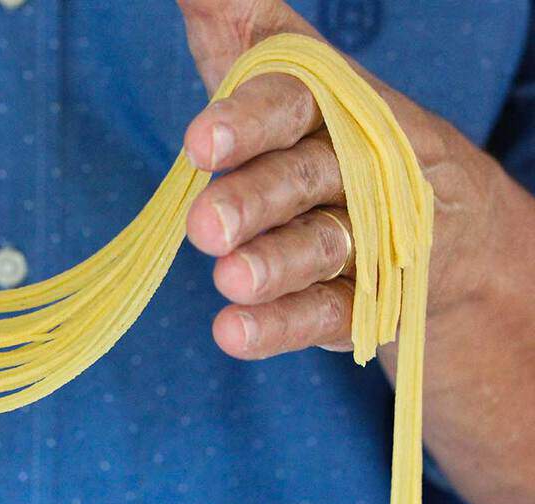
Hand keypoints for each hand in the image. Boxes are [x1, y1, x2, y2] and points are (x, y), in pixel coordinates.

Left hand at [176, 0, 494, 361]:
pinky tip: (233, 333)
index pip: (293, 104)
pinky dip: (280, 326)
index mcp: (334, 105)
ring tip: (228, 280)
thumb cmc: (328, 131)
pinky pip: (327, 315)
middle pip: (306, 177)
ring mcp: (368, 237)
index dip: (247, 123)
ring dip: (273, 264)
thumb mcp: (282, 69)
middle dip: (256, 200)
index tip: (199, 143)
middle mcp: (356, 166)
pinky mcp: (366, 302)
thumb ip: (232, 22)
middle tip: (203, 226)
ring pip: (320, 247)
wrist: (443, 221)